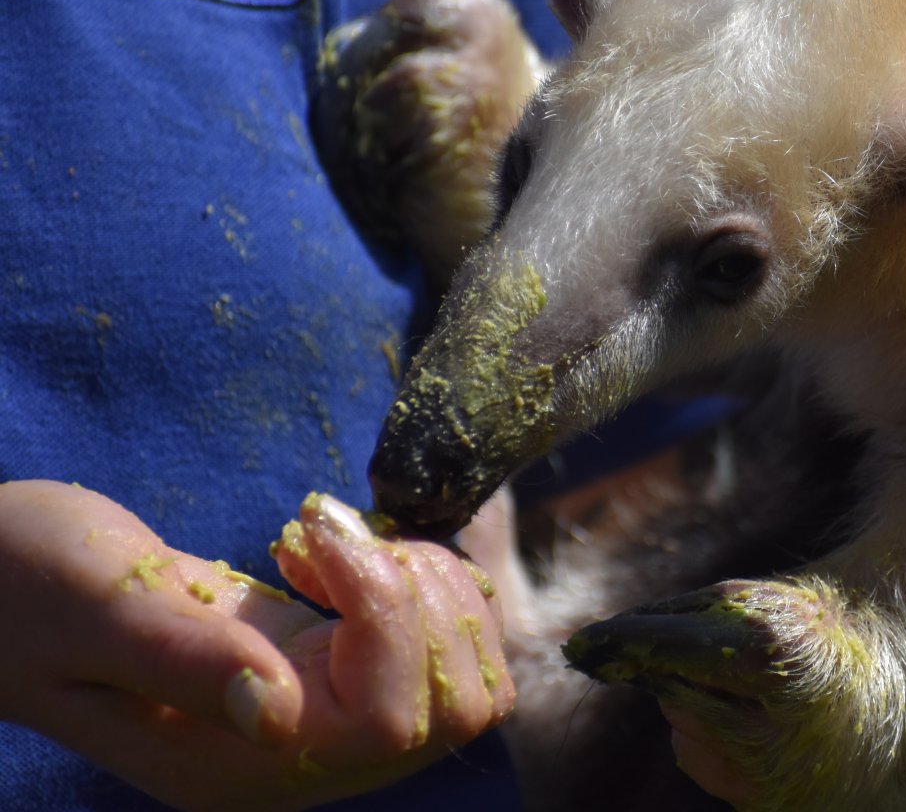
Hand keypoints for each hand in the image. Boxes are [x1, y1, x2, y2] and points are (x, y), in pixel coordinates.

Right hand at [0, 481, 514, 810]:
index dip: (387, 613)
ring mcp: (321, 718)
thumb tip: (275, 713)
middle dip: (419, 599)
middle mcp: (294, 757)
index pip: (394, 720)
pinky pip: (441, 643)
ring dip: (429, 588)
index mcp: (236, 764)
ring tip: (333, 546)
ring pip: (467, 678)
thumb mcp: (93, 606)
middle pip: (458, 706)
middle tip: (328, 541)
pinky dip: (421, 582)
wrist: (3, 579)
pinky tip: (341, 553)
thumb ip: (185, 658)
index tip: (310, 533)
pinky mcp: (332, 671)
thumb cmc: (22, 584)